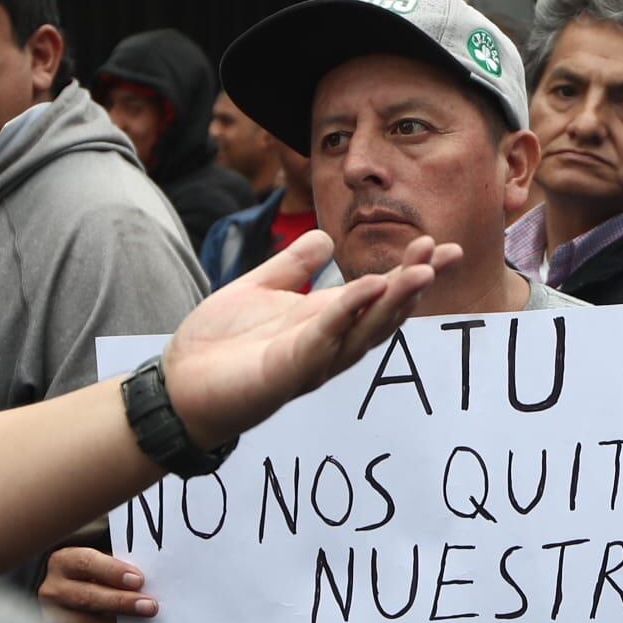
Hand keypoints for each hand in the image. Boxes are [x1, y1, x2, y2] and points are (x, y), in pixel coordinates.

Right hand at [38, 546, 156, 622]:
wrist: (69, 597)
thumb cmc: (94, 577)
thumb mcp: (101, 563)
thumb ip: (118, 568)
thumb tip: (147, 581)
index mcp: (64, 562)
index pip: (86, 563)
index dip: (113, 571)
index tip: (138, 580)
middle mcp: (53, 589)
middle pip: (87, 597)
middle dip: (121, 602)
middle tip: (149, 606)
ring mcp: (52, 617)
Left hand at [164, 229, 460, 449]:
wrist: (178, 384)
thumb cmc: (219, 344)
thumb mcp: (261, 288)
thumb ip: (293, 266)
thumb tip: (326, 237)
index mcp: (325, 322)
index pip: (378, 295)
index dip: (410, 271)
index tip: (439, 244)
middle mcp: (328, 344)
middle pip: (384, 314)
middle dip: (415, 284)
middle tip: (444, 252)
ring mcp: (312, 361)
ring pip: (365, 331)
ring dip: (396, 302)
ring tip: (422, 271)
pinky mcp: (287, 372)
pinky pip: (323, 339)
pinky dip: (346, 313)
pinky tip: (367, 287)